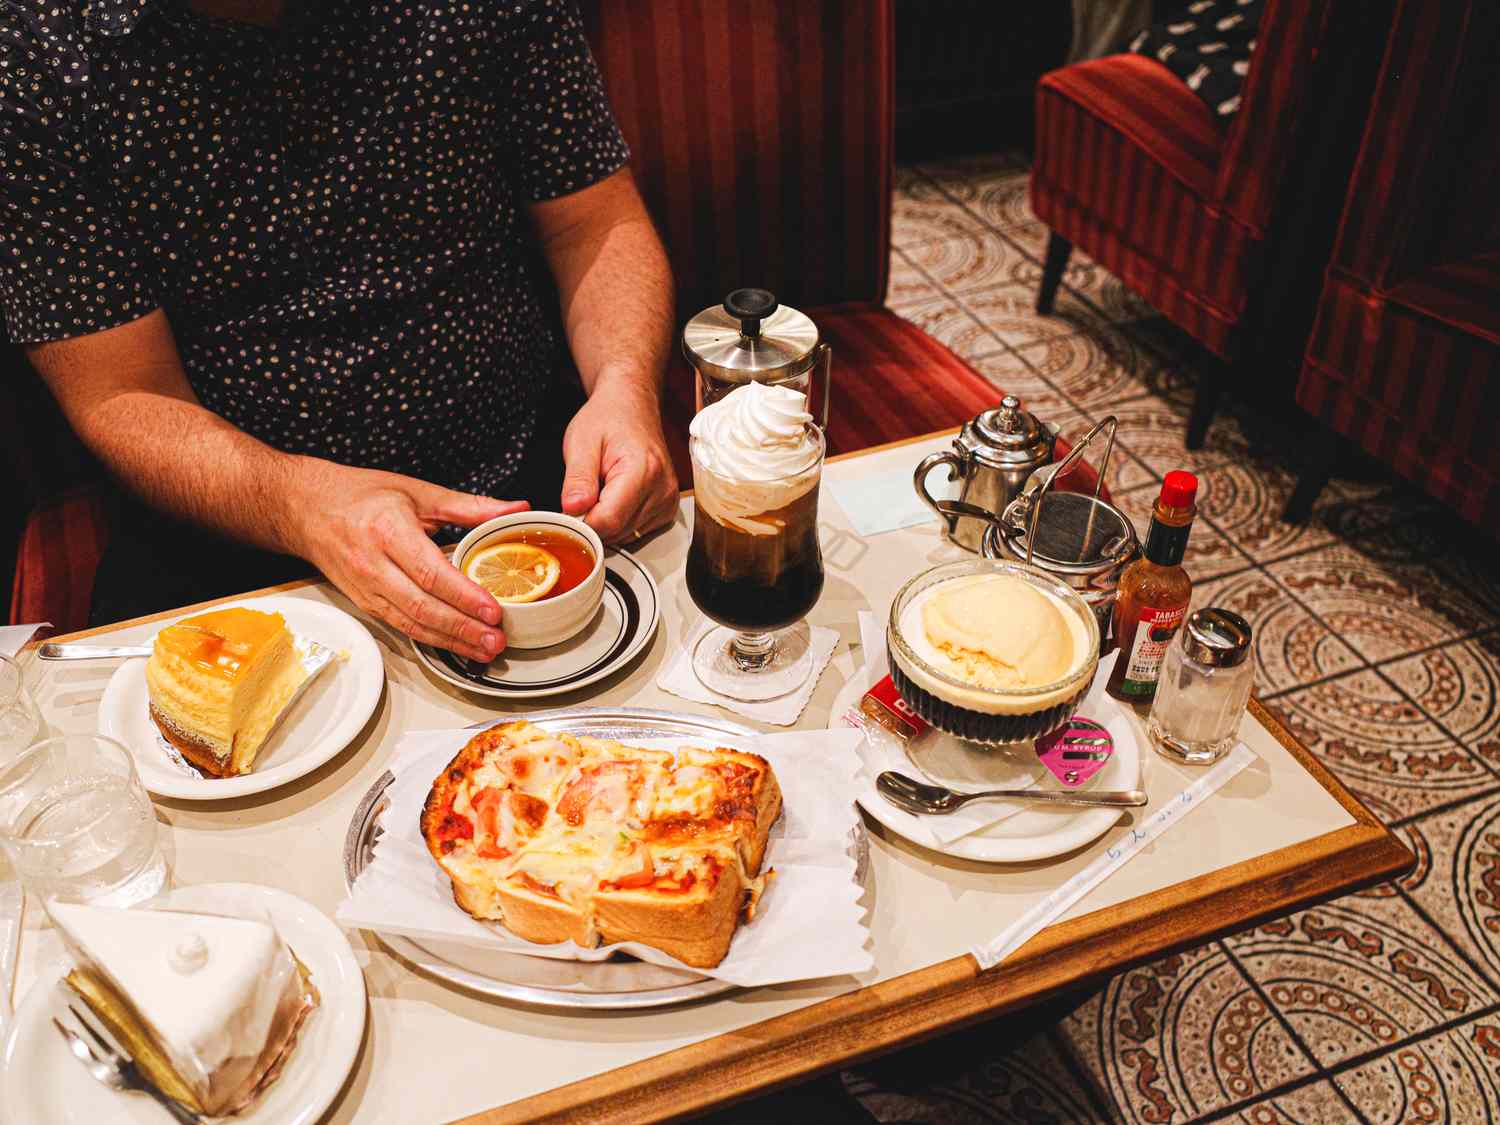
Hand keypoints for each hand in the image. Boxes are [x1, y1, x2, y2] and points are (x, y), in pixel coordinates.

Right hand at [282, 459, 527, 660]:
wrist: (305, 507)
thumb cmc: (360, 495)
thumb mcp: (417, 491)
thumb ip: (469, 505)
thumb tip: (515, 509)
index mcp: (388, 530)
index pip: (430, 572)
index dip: (463, 596)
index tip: (493, 610)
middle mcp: (373, 564)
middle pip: (423, 606)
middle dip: (462, 629)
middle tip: (496, 640)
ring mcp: (365, 588)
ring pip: (411, 623)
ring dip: (450, 642)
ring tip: (483, 650)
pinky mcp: (363, 603)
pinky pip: (400, 626)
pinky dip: (430, 639)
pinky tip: (456, 645)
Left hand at [559, 379, 677, 542]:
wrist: (632, 407)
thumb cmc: (608, 418)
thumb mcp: (582, 441)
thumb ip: (577, 478)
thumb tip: (572, 510)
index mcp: (643, 470)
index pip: (608, 520)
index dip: (582, 521)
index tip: (570, 507)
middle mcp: (662, 490)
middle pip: (617, 531)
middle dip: (592, 520)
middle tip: (583, 493)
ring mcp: (668, 502)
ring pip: (625, 536)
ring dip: (606, 521)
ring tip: (601, 490)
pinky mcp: (667, 510)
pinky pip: (635, 532)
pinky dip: (619, 522)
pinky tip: (614, 497)